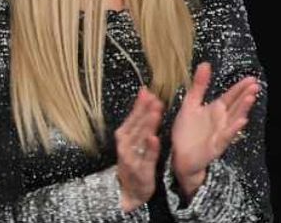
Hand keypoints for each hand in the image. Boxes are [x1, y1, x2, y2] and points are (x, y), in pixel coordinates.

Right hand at [115, 87, 163, 211]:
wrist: (130, 190)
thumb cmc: (135, 159)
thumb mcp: (136, 138)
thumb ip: (141, 118)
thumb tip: (147, 94)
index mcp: (125, 136)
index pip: (132, 117)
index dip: (139, 105)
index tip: (147, 91)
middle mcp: (125, 145)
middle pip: (135, 126)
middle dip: (144, 112)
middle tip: (154, 99)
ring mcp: (132, 158)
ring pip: (140, 140)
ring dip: (147, 126)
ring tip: (155, 113)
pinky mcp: (141, 170)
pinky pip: (146, 158)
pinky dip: (150, 148)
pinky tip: (154, 139)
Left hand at [170, 63, 259, 201]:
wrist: (179, 157)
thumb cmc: (186, 132)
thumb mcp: (190, 104)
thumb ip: (199, 86)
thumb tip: (205, 64)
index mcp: (216, 109)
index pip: (231, 96)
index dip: (240, 87)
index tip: (252, 79)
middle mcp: (222, 120)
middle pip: (236, 105)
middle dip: (245, 95)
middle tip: (255, 85)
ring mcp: (221, 132)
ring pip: (234, 118)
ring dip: (243, 109)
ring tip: (250, 97)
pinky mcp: (217, 145)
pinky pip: (227, 136)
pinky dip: (234, 129)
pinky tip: (242, 121)